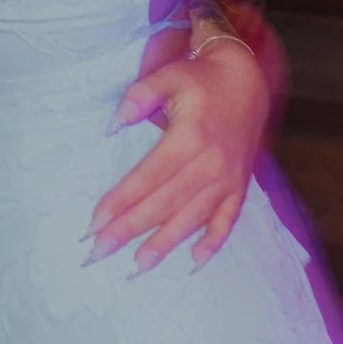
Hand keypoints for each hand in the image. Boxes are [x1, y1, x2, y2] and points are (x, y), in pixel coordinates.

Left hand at [87, 37, 269, 271]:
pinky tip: (194, 261)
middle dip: (129, 230)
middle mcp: (210, 165)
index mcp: (189, 139)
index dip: (120, 202)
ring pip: (192, 219)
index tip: (94, 222)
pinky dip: (213, 242)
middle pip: (164, 205)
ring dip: (164, 244)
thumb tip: (112, 126)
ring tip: (137, 267)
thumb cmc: (200, 78)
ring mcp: (228, 179)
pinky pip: (228, 220)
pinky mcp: (240, 186)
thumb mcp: (166, 76)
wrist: (248, 78)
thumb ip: (138, 97)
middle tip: (99, 251)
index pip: (147, 178)